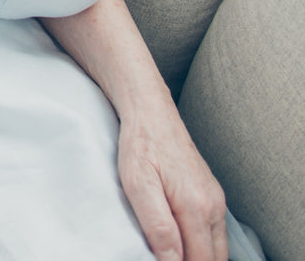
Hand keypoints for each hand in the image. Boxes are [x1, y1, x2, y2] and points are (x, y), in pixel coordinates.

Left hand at [117, 109, 226, 260]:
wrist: (150, 111)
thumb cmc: (141, 144)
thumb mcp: (138, 184)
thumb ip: (158, 226)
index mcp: (197, 207)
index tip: (161, 260)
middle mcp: (213, 206)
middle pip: (214, 258)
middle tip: (164, 257)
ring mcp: (216, 199)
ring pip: (217, 247)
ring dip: (199, 255)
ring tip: (171, 251)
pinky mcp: (211, 193)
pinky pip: (214, 231)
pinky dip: (202, 243)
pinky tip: (182, 239)